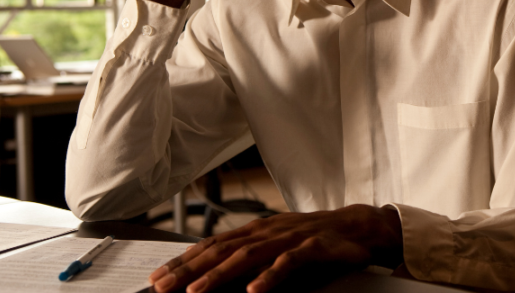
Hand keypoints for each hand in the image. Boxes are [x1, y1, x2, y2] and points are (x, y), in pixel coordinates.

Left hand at [148, 205, 403, 292]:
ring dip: (220, 274)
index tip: (156, 279)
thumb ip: (249, 257)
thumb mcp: (276, 246)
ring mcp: (289, 236)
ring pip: (249, 254)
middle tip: (163, 287)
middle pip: (222, 249)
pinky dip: (270, 276)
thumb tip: (213, 276)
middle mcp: (268, 229)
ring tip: (197, 291)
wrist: (357, 227)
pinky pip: (289, 262)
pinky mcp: (313, 246)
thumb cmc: (313, 240)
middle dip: (190, 269)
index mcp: (256, 229)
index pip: (212, 244)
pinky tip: (254, 291)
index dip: (183, 261)